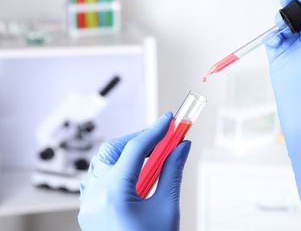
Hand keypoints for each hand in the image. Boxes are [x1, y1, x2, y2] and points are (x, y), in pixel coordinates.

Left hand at [78, 112, 190, 230]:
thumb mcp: (167, 208)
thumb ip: (173, 172)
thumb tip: (182, 147)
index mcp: (113, 194)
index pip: (136, 149)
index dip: (156, 131)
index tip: (171, 120)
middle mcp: (94, 196)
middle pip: (113, 151)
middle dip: (139, 140)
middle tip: (163, 137)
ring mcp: (89, 204)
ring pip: (103, 163)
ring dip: (128, 154)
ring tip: (153, 156)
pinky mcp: (90, 210)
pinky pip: (99, 178)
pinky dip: (117, 168)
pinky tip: (135, 174)